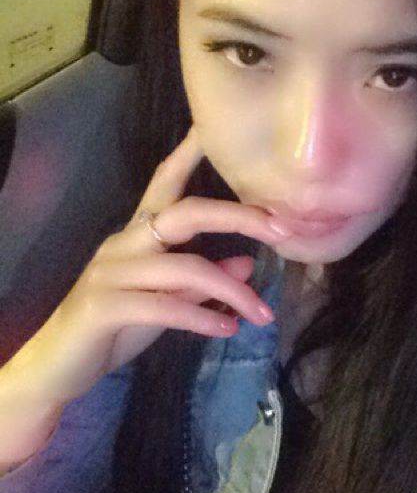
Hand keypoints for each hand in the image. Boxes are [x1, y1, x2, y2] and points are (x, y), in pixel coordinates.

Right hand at [4, 126, 290, 406]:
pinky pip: (165, 307)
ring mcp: (112, 272)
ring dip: (232, 292)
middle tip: (280, 229)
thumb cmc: (116, 326)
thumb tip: (248, 264)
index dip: (187, 154)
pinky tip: (227, 328)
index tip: (213, 127)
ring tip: (262, 314)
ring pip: (185, 268)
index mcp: (139, 234)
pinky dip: (203, 317)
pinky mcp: (104, 305)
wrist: (59, 365)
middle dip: (236, 217)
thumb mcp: (168, 299)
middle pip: (185, 213)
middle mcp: (124, 242)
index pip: (164, 183)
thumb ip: (203, 281)